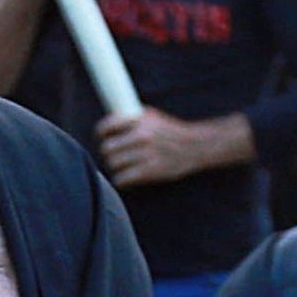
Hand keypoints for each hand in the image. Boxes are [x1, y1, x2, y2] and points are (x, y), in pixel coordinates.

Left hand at [96, 105, 238, 187]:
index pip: (107, 126)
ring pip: (113, 164)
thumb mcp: (152, 116)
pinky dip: (121, 180)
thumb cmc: (171, 131)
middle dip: (108, 153)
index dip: (100, 134)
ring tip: (122, 167)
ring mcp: (145, 154)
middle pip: (107, 148)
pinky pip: (122, 179)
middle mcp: (141, 135)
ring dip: (115, 167)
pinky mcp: (150, 171)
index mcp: (140, 119)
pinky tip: (127, 178)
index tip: (101, 138)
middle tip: (114, 155)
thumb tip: (108, 125)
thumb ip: (131, 119)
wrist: (195, 146)